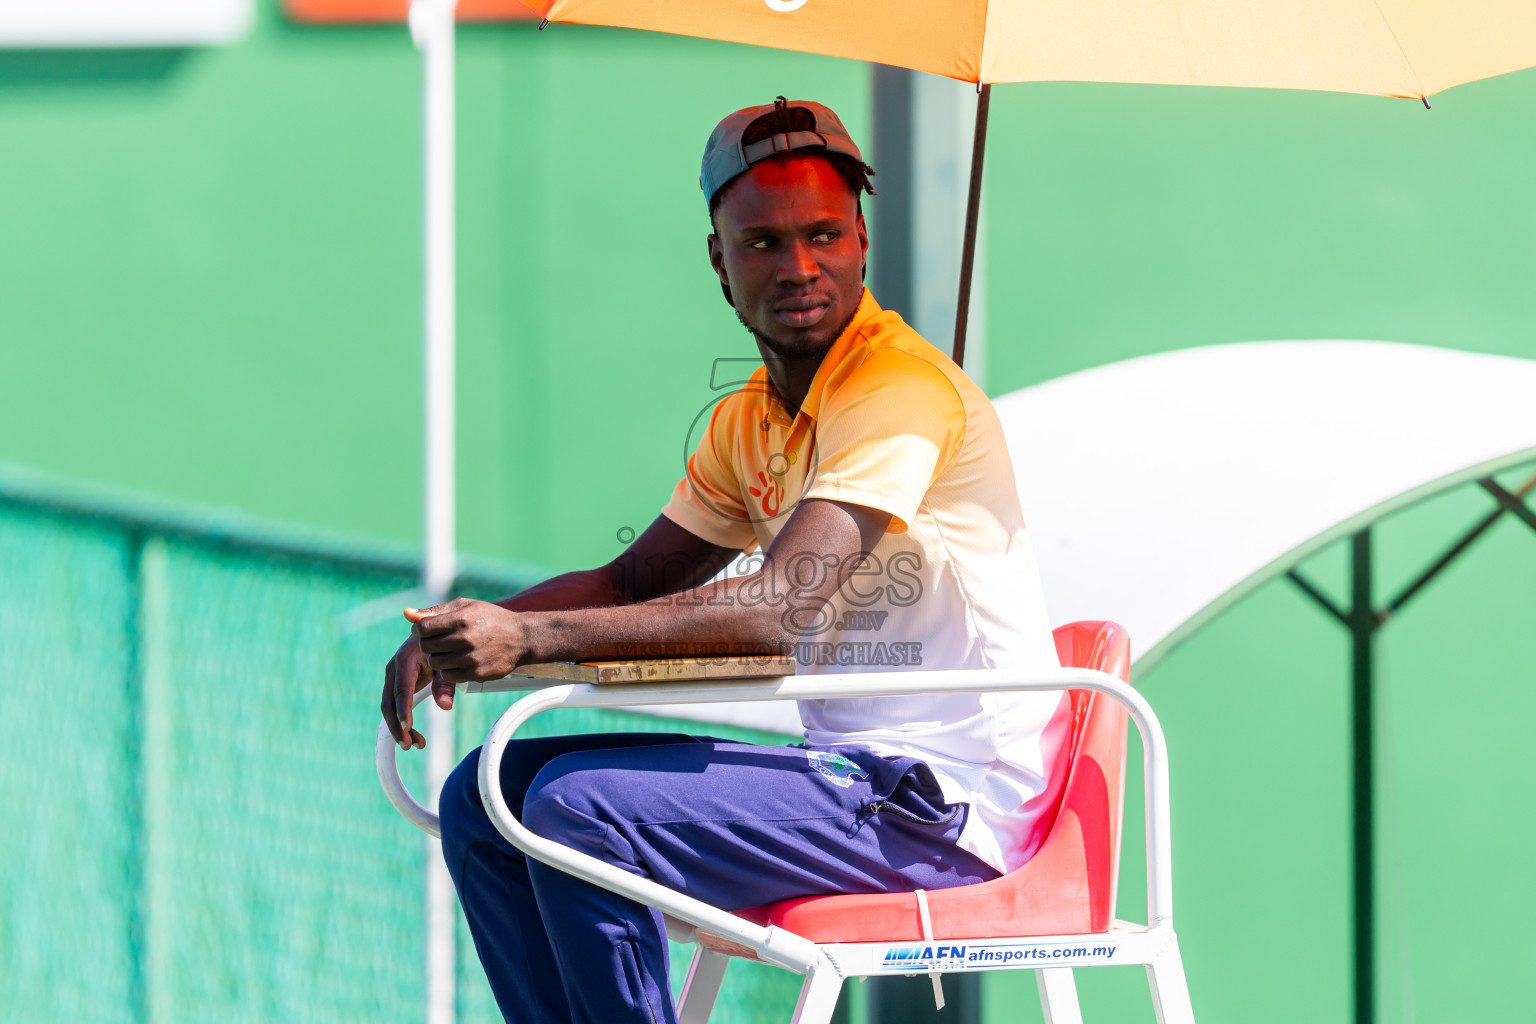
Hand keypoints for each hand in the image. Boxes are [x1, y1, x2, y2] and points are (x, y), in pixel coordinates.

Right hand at [380, 630, 444, 750]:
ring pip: (389, 708)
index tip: (407, 728)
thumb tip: (445, 707)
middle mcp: (393, 669)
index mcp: (404, 660)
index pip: (401, 690)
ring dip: (398, 728)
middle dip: (396, 726)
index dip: (403, 710)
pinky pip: (395, 707)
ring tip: (416, 745)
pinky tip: (414, 736)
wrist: (433, 633)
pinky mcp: (395, 684)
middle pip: (389, 703)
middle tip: (409, 745)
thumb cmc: (442, 647)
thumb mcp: (446, 663)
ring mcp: (392, 678)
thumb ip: (445, 683)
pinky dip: (402, 722)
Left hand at [410, 597, 530, 685]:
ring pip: (435, 663)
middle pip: (426, 647)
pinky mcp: (476, 674)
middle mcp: (465, 638)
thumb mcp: (466, 606)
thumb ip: (435, 611)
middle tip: (441, 641)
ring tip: (451, 651)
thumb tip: (406, 614)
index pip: (422, 628)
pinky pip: (448, 677)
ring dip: (438, 658)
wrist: (522, 637)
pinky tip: (459, 661)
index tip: (427, 630)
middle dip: (429, 644)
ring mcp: (471, 658)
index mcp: (461, 618)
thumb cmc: (490, 618)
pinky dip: (449, 670)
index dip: (420, 630)